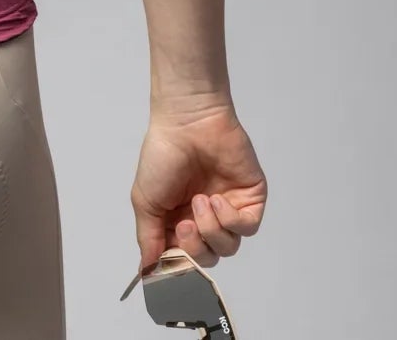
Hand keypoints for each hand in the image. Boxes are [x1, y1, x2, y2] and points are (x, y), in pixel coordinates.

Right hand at [131, 100, 265, 271]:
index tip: (170, 262)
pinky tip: (217, 199)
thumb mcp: (145, 200)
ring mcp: (229, 210)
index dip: (179, 265)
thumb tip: (147, 273)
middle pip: (208, 258)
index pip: (183, 258)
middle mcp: (205, 219)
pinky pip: (247, 228)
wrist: (187, 124)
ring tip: (200, 201)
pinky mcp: (251, 201)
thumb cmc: (162, 157)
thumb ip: (149, 239)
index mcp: (178, 220)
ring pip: (228, 246)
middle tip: (184, 224)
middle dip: (195, 247)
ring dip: (211, 229)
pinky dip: (230, 219)